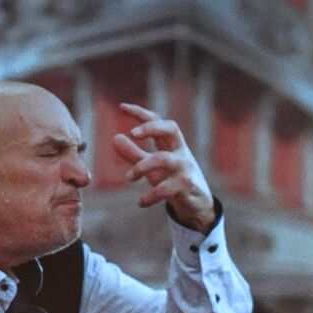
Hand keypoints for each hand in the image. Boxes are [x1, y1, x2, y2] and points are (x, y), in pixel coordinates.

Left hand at [111, 102, 216, 232]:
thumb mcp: (152, 166)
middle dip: (151, 128)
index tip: (121, 107)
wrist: (198, 205)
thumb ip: (134, 153)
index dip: (141, 113)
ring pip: (163, 159)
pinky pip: (165, 189)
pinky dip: (150, 196)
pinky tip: (141, 203)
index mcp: (172, 143)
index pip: (158, 121)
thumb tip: (114, 138)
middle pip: (170, 129)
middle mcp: (180, 151)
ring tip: (129, 177)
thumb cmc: (173, 181)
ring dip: (142, 166)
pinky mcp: (186, 186)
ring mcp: (185, 168)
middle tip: (132, 133)